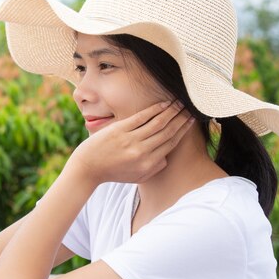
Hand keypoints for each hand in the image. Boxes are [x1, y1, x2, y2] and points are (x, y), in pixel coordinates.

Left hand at [72, 101, 193, 183]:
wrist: (87, 167)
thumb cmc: (113, 171)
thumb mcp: (137, 176)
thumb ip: (154, 168)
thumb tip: (166, 156)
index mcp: (148, 164)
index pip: (170, 143)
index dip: (183, 130)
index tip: (191, 120)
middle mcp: (141, 152)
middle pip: (167, 132)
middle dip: (181, 118)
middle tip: (191, 108)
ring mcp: (130, 140)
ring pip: (157, 123)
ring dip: (171, 111)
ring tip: (180, 102)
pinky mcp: (119, 130)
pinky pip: (141, 117)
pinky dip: (154, 109)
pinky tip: (164, 103)